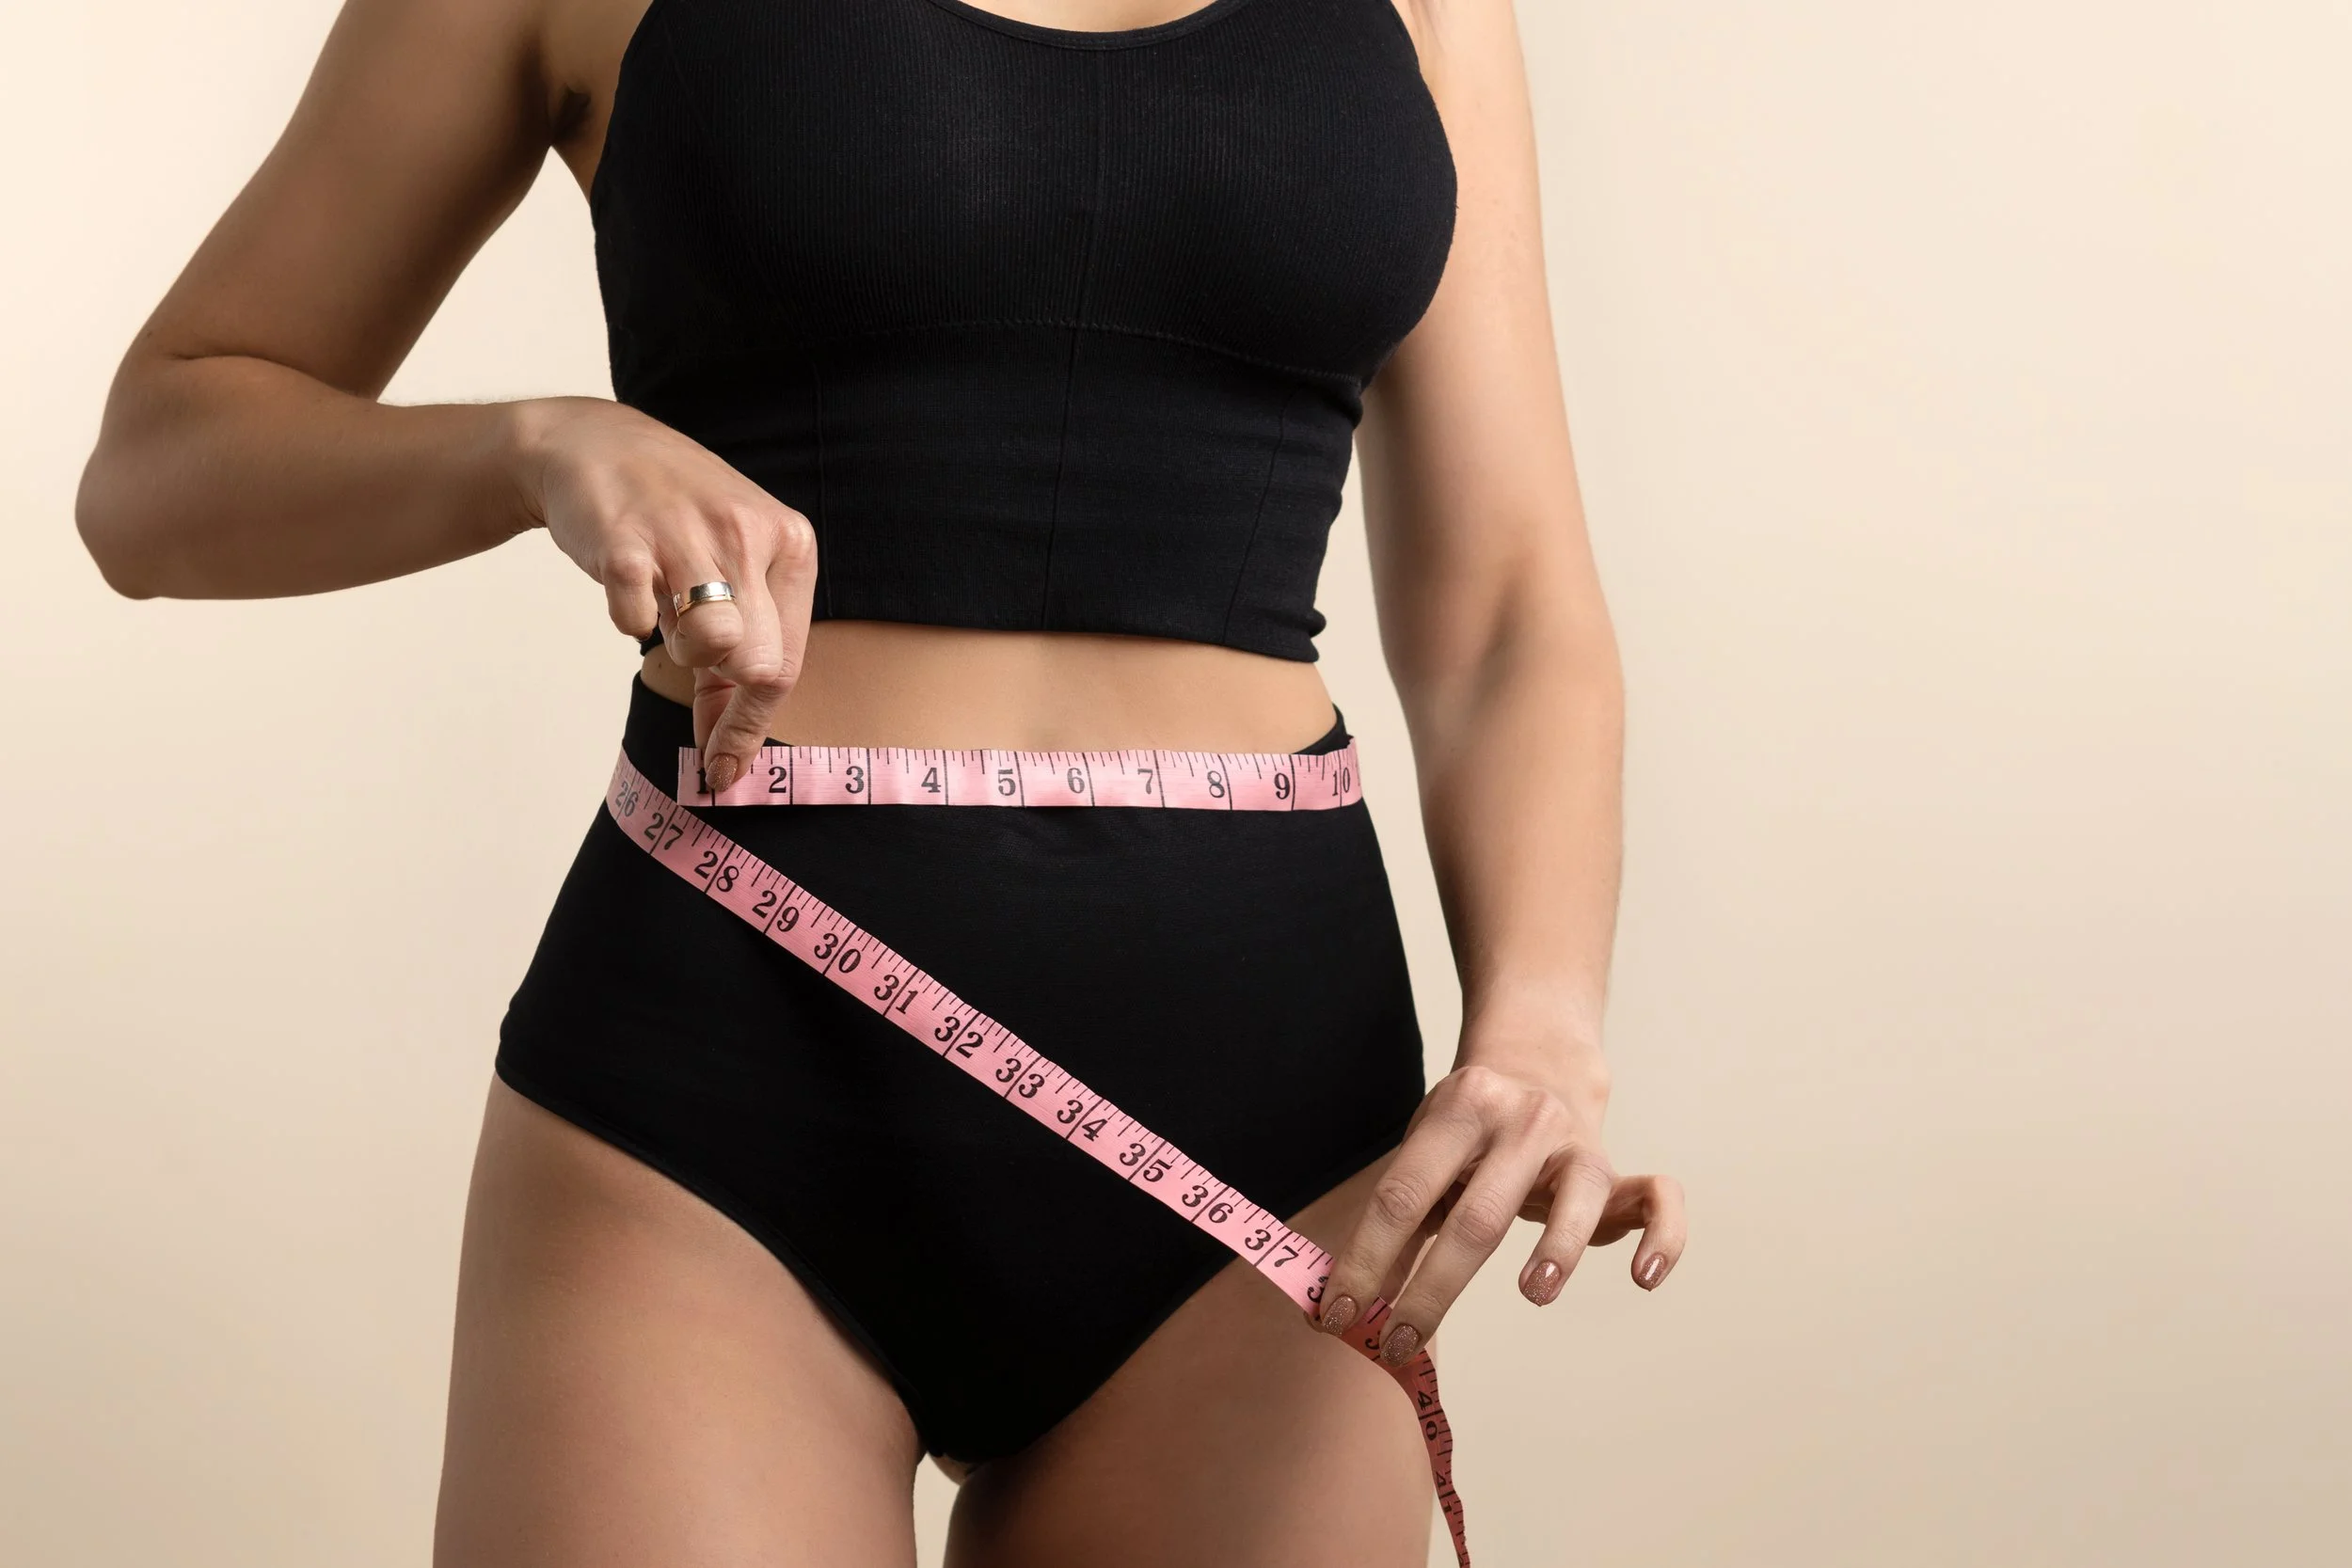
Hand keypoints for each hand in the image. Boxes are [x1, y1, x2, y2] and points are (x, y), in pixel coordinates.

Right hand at [515, 397, 818, 790]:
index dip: (751, 726)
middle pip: (755, 663)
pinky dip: (628, 619)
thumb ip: (744, 652)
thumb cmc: (671, 521)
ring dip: (681, 651)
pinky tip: (628, 588)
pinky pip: (635, 618)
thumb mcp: (734, 566)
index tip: (724, 769)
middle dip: (718, 680)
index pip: (784, 663)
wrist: (593, 444)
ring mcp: (688, 533)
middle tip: (689, 646)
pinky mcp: (626, 537)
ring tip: (667, 613)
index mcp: (789, 544)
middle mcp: (749, 534)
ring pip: (712, 644)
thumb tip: (728, 757)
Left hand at [1311, 1037, 1684, 1365]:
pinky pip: (1659, 1198)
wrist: (1539, 1059)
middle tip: (1397, 1343)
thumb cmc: (1469, 1131)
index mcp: (1458, 1109)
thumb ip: (1398, 1221)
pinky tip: (1643, 1277)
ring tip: (1533, 1293)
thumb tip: (1351, 1305)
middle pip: (1477, 1214)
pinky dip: (1662, 1237)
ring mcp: (1576, 1144)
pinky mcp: (1618, 1171)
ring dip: (1557, 1247)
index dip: (1366, 1260)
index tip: (1339, 1317)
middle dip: (1432, 1289)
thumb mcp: (1426, 1152)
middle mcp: (1521, 1120)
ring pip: (1576, 1195)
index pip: (1404, 1194)